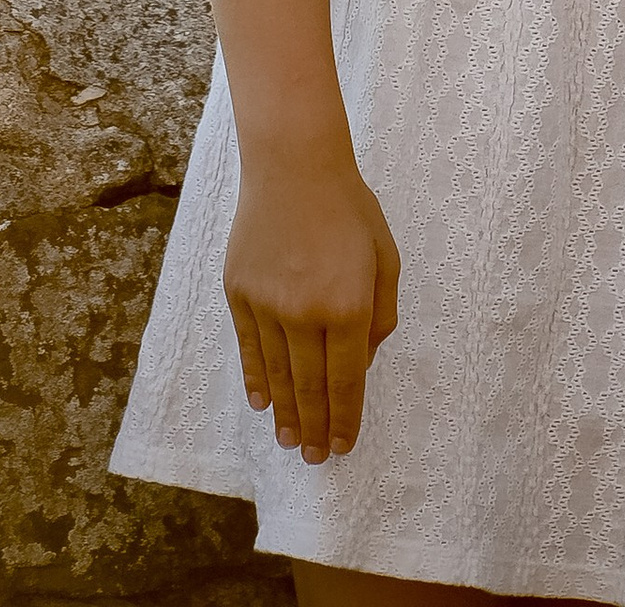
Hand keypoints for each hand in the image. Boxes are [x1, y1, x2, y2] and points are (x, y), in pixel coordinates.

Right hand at [224, 144, 400, 464]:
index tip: (343, 445)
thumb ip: (380, 314)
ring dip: (285, 414)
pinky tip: (263, 404)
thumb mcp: (385, 257)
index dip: (346, 418)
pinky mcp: (239, 294)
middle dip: (316, 428)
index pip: (346, 380)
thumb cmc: (348, 208)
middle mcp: (304, 314)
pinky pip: (249, 349)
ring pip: (276, 375)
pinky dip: (255, 381)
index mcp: (347, 306)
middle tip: (316, 458)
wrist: (293, 165)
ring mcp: (267, 305)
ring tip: (291, 441)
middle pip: (309, 387)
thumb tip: (362, 362)